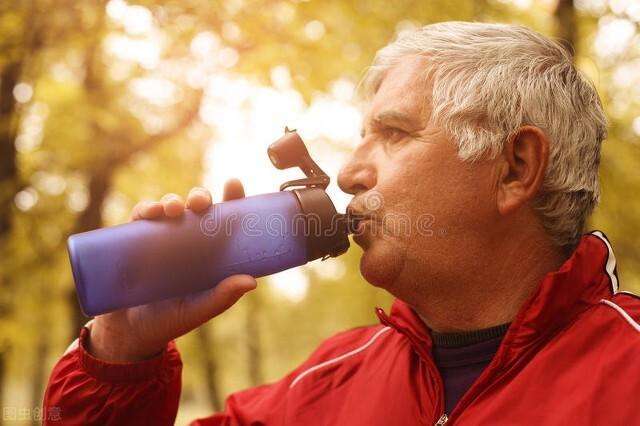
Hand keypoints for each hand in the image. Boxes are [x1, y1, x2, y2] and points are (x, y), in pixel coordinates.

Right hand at [88, 179, 255, 361]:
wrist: (130, 332)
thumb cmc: (171, 320)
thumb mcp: (199, 310)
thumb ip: (223, 297)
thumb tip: (252, 281)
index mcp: (209, 252)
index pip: (224, 220)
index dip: (231, 199)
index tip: (233, 185)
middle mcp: (187, 240)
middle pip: (197, 207)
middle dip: (199, 196)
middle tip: (199, 203)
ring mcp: (161, 238)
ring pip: (170, 207)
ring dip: (172, 200)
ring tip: (172, 210)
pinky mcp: (135, 240)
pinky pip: (140, 217)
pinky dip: (145, 209)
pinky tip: (149, 212)